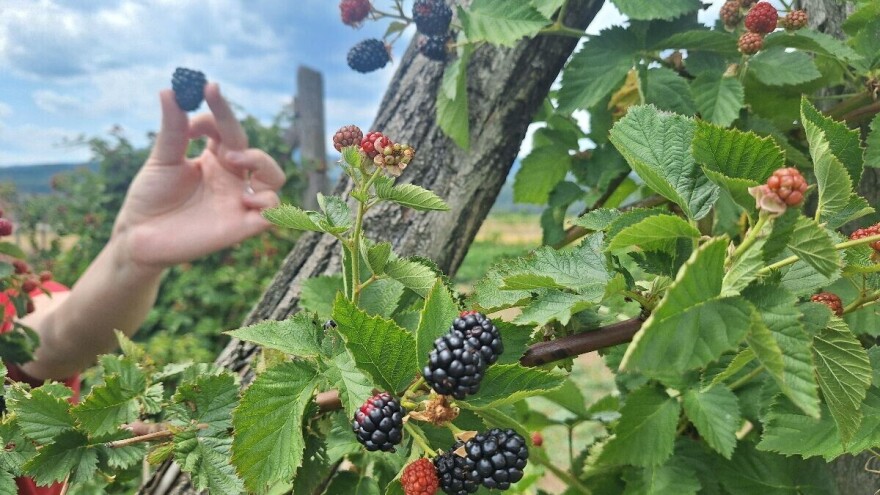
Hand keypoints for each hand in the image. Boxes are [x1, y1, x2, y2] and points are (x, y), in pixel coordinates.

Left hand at [112, 83, 284, 269]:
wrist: (138, 238)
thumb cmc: (150, 198)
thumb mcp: (161, 159)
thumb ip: (172, 128)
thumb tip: (170, 89)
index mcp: (214, 158)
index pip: (227, 128)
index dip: (220, 108)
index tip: (207, 88)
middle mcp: (232, 178)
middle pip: (254, 148)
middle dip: (239, 133)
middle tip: (215, 132)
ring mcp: (238, 201)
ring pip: (274, 178)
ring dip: (262, 163)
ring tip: (234, 161)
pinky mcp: (241, 226)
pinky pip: (271, 212)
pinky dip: (266, 202)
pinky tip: (244, 199)